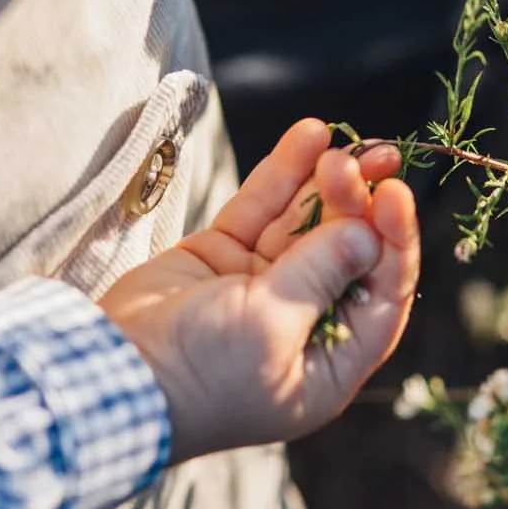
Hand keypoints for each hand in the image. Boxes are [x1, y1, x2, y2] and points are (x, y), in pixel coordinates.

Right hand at [99, 121, 419, 459]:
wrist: (112, 373)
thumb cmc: (203, 372)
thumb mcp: (272, 325)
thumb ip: (320, 271)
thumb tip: (366, 231)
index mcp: (328, 362)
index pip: (381, 293)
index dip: (394, 241)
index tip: (394, 194)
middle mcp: (302, 323)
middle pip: (345, 251)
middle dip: (356, 202)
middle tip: (365, 157)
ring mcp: (261, 286)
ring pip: (304, 224)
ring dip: (324, 181)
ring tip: (342, 138)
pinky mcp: (223, 257)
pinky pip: (262, 211)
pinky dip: (284, 175)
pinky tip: (308, 135)